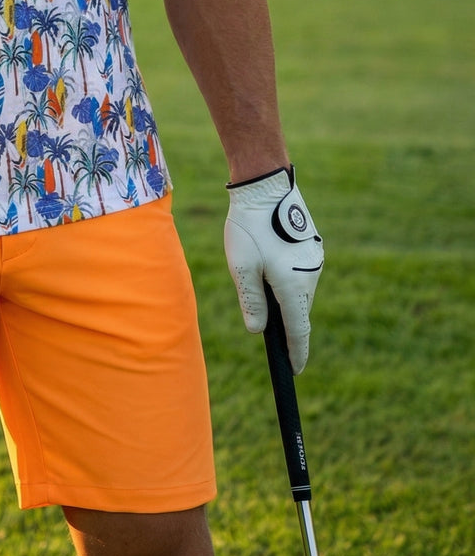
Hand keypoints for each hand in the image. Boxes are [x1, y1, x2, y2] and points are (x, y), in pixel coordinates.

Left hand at [224, 166, 322, 373]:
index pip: (298, 331)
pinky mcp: (311, 245)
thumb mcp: (242, 268)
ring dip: (282, 295)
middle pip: (297, 310)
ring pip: (298, 290)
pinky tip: (268, 265)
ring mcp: (314, 259)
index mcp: (295, 287)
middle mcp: (311, 276)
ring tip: (258, 283)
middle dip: (283, 321)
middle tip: (264, 328)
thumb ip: (251, 302)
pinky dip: (286, 277)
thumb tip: (258, 330)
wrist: (266, 184)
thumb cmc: (250, 226)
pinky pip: (300, 272)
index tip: (295, 371)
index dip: (296, 353)